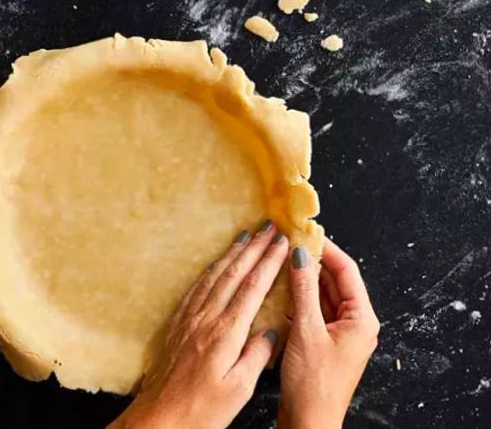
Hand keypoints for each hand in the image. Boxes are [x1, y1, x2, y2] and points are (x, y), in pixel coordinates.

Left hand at [109, 222, 288, 428]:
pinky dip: (210, 270)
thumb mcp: (239, 390)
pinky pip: (196, 288)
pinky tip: (216, 264)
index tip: (282, 243)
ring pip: (214, 276)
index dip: (269, 262)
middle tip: (268, 227)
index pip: (252, 288)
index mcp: (225, 333)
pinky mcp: (178, 324)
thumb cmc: (201, 409)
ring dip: (232, 254)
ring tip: (245, 236)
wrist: (159, 417)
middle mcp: (206, 319)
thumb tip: (270, 331)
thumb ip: (257, 356)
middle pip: (234, 274)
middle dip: (254, 248)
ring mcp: (189, 319)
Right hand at [279, 238, 379, 428]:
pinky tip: (281, 290)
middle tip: (290, 243)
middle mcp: (355, 323)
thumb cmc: (313, 384)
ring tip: (282, 261)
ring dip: (304, 280)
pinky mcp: (323, 342)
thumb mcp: (306, 330)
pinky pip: (313, 311)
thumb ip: (303, 290)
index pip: (346, 271)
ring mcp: (339, 333)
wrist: (309, 422)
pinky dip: (299, 300)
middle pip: (335, 282)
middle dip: (313, 262)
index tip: (307, 232)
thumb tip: (299, 255)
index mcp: (361, 318)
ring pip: (322, 296)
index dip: (327, 249)